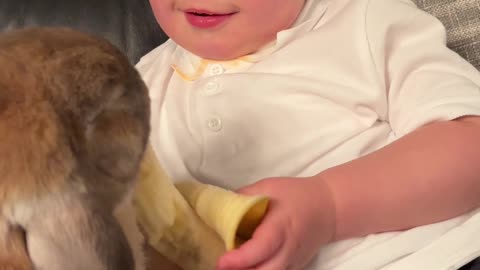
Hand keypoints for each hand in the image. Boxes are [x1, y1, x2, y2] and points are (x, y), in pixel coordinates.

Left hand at [216, 176, 335, 269]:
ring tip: (232, 266)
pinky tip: (248, 266)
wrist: (329, 208)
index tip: (222, 261)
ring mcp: (293, 261)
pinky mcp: (294, 267)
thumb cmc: (296, 195)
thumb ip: (243, 197)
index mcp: (281, 227)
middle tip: (222, 266)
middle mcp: (288, 249)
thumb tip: (219, 206)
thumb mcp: (268, 187)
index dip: (240, 259)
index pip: (261, 248)